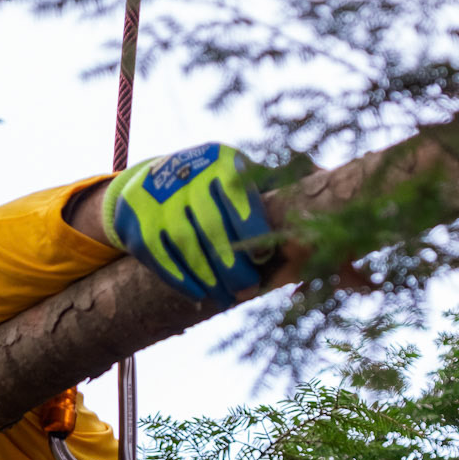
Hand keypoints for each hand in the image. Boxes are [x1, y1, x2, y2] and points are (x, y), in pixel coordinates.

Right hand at [103, 142, 275, 307]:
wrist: (149, 182)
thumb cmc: (212, 186)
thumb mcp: (239, 174)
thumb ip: (274, 181)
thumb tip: (320, 176)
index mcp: (220, 161)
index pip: (238, 196)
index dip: (252, 228)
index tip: (263, 258)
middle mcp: (186, 175)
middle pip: (212, 226)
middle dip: (232, 264)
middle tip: (247, 289)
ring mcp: (158, 199)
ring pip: (187, 245)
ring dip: (209, 278)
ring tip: (227, 299)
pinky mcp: (138, 223)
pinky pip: (161, 258)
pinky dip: (181, 280)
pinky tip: (199, 294)